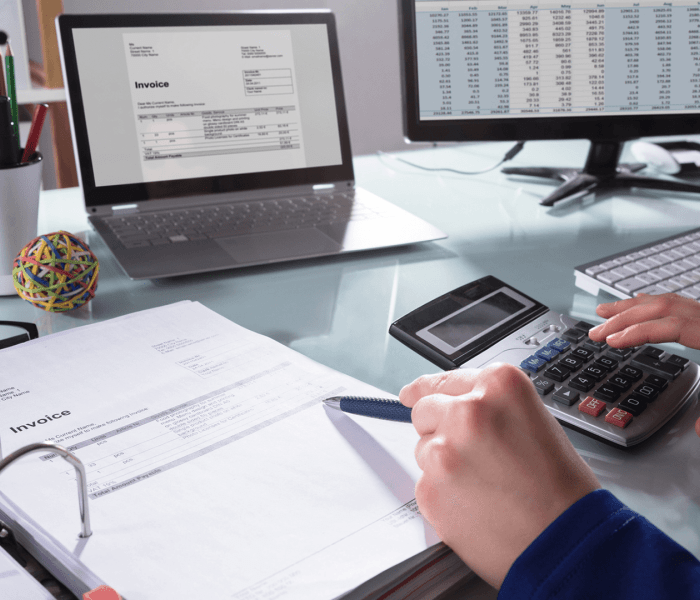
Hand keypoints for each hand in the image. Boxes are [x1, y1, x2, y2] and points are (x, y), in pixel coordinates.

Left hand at [399, 364, 599, 588]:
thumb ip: (491, 406)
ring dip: (443, 463)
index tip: (411, 393)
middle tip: (470, 455)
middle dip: (439, 428)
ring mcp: (444, 451)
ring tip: (485, 485)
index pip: (445, 379)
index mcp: (498, 386)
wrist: (568, 544)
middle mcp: (468, 411)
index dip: (427, 389)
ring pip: (423, 449)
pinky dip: (443, 495)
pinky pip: (425, 484)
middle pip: (425, 410)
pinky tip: (476, 505)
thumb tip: (451, 404)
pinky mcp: (430, 489)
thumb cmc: (561, 488)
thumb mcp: (534, 421)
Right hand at [589, 293, 699, 437]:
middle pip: (662, 307)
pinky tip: (638, 303)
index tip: (611, 341)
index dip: (637, 333)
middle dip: (624, 318)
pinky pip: (676, 302)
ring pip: (667, 300)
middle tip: (597, 331)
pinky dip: (652, 302)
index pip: (670, 326)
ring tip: (604, 311)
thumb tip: (699, 429)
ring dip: (632, 306)